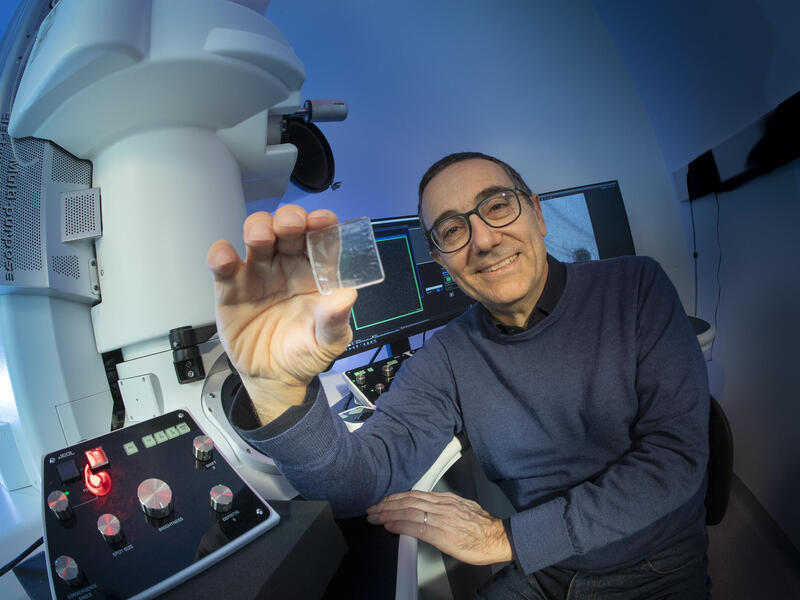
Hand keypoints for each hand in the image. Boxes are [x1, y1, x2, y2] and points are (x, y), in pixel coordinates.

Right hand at [207, 206, 356, 423]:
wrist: (273, 378)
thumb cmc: (305, 353)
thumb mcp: (328, 342)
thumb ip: (335, 321)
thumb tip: (346, 297)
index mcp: (315, 273)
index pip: (320, 239)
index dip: (321, 224)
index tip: (321, 220)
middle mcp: (287, 266)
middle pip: (286, 230)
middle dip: (288, 219)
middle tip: (290, 224)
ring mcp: (258, 274)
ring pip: (256, 237)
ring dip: (258, 228)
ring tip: (260, 236)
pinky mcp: (231, 288)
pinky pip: (223, 265)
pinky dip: (221, 255)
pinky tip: (226, 257)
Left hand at [366, 490, 511, 565]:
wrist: (498, 538)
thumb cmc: (483, 527)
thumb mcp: (463, 509)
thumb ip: (446, 507)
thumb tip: (431, 509)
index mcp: (446, 500)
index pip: (415, 494)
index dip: (397, 497)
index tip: (385, 501)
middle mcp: (441, 506)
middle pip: (408, 501)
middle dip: (387, 504)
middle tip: (373, 508)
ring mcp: (441, 519)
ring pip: (409, 511)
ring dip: (388, 513)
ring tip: (375, 516)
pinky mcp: (442, 534)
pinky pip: (417, 527)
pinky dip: (400, 525)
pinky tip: (389, 526)